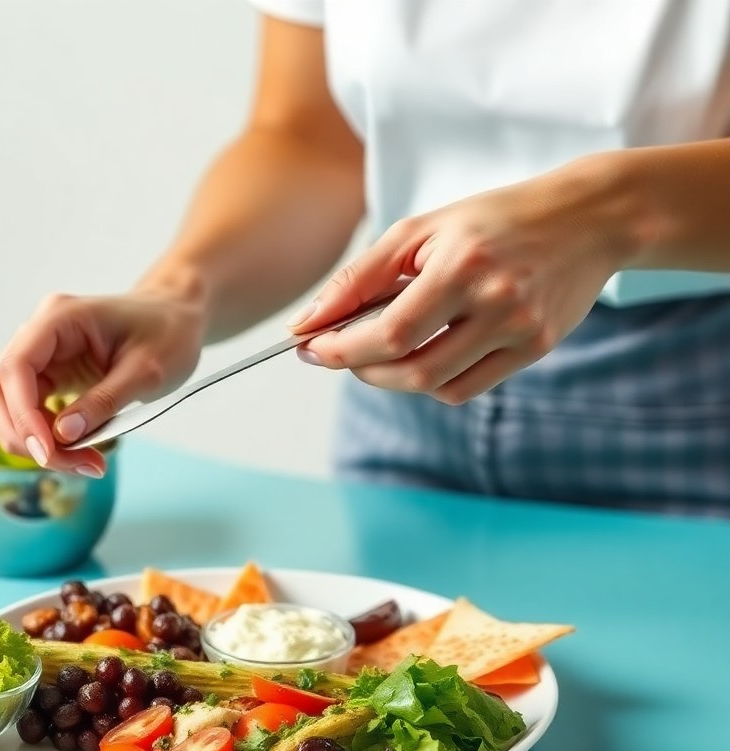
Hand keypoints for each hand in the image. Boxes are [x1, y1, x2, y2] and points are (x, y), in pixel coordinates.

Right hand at [0, 287, 203, 474]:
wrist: (176, 319)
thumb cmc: (167, 334)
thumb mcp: (147, 371)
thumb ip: (104, 401)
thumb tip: (64, 434)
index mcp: (60, 318)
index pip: (16, 367)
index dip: (23, 415)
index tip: (47, 451)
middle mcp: (40, 333)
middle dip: (24, 435)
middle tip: (72, 464)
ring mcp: (41, 355)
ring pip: (6, 406)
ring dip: (34, 442)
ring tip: (85, 463)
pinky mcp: (48, 376)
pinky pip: (29, 412)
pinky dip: (48, 439)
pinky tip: (81, 452)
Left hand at [290, 159, 629, 402]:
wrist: (588, 218)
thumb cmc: (493, 221)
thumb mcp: (420, 231)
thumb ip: (359, 278)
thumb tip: (306, 323)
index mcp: (463, 265)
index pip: (390, 332)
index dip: (342, 350)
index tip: (308, 348)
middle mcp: (497, 302)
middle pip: (412, 369)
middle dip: (362, 368)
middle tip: (337, 351)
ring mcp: (522, 331)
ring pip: (438, 385)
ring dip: (393, 377)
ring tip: (379, 350)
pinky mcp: (536, 349)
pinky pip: (466, 388)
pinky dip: (432, 380)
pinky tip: (423, 353)